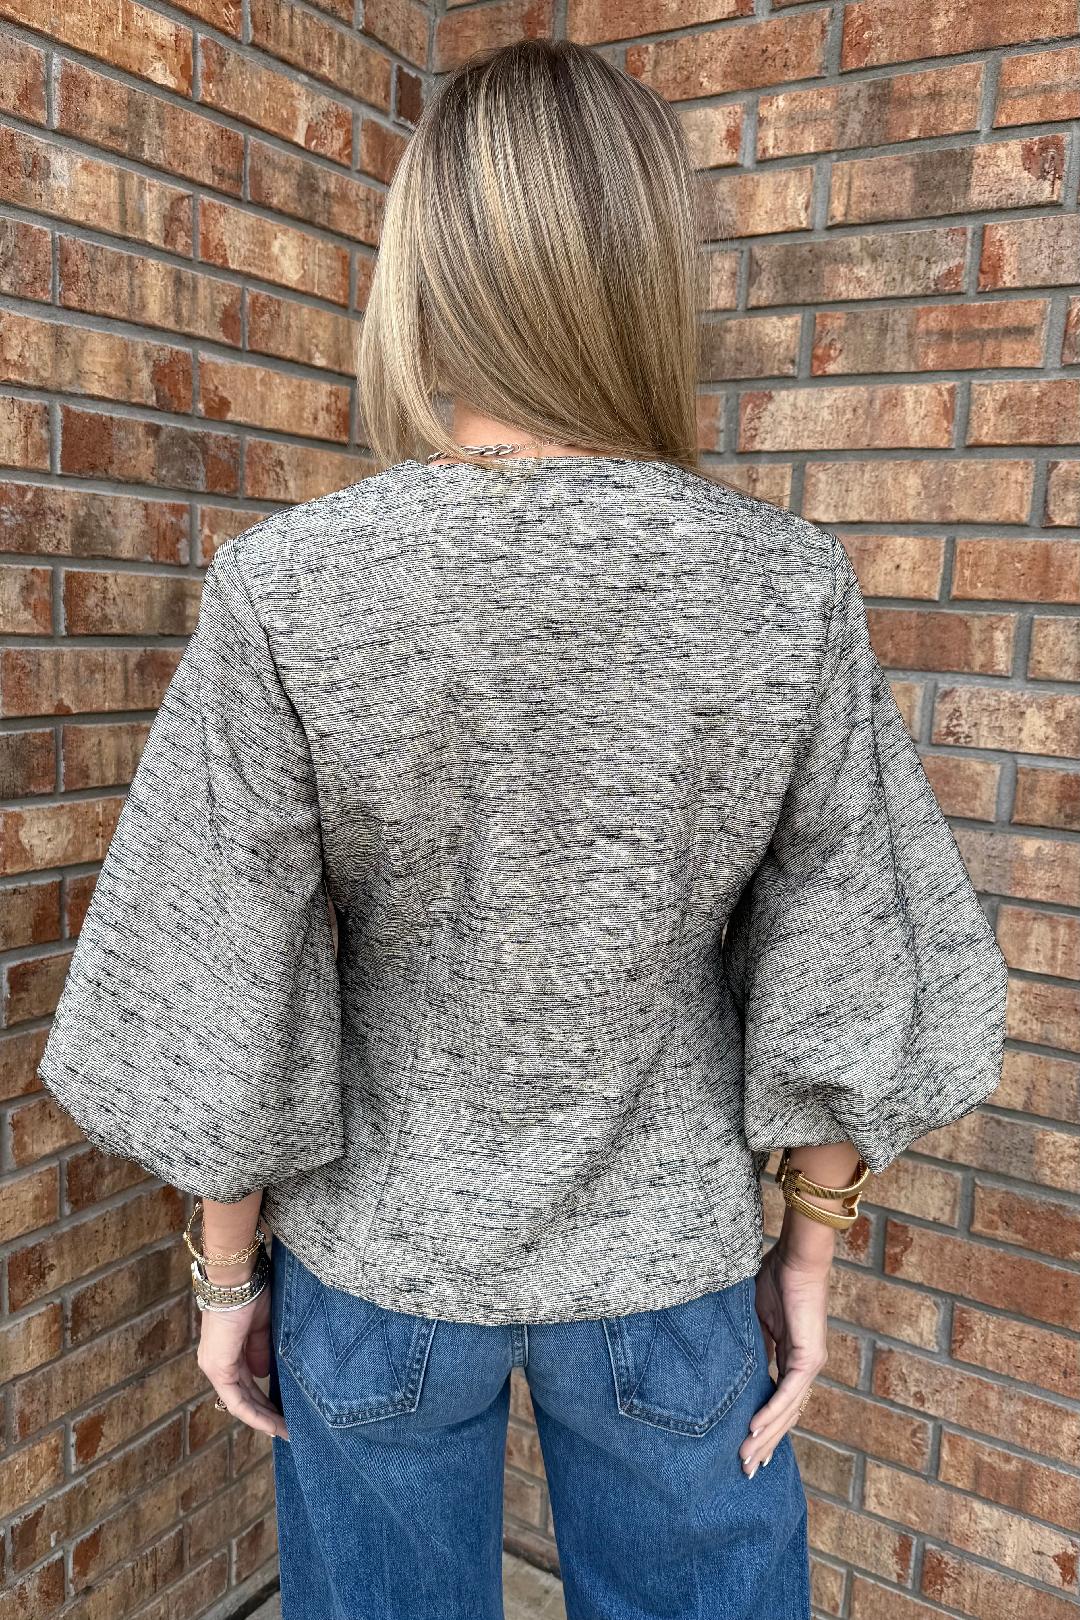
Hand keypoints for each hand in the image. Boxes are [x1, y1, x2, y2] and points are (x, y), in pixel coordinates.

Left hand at [196, 1282, 289, 1440]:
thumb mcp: (262, 1326)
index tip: (286, 1409)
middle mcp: (217, 1362)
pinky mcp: (218, 1369)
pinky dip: (256, 1415)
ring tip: (286, 1431)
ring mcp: (215, 1367)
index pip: (246, 1382)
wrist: (238, 1279)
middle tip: (289, 1427)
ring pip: (241, 1402)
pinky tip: (273, 1425)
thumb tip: (264, 1374)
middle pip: (244, 1396)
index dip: (265, 1397)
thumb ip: (261, 1350)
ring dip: (264, 1418)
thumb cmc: (251, 1291)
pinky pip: (237, 1401)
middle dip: (267, 1413)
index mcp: (228, 1349)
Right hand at [739, 1243, 827, 1477]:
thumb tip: (734, 1369)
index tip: (748, 1451)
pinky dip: (771, 1412)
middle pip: (785, 1416)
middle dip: (765, 1445)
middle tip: (746, 1470)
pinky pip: (787, 1392)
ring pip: (788, 1411)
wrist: (797, 1258)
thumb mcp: (756, 1320)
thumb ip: (752, 1347)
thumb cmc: (776, 1279)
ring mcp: (809, 1365)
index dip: (766, 1430)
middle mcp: (805, 1369)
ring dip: (766, 1437)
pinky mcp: (808, 1357)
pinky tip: (755, 1430)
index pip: (780, 1404)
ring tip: (745, 1458)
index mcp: (793, 1360)